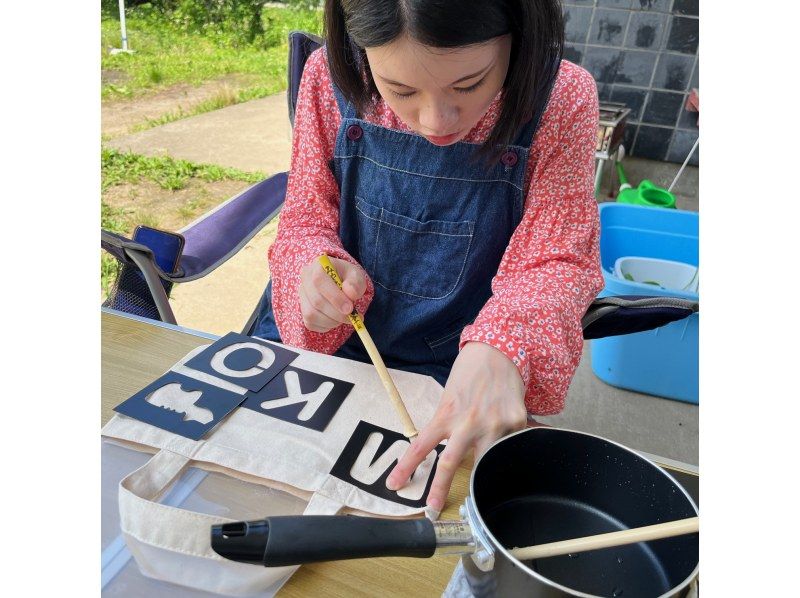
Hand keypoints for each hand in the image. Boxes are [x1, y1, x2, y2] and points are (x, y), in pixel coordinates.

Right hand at [299, 257, 366, 332]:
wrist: (340, 284)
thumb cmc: (348, 279)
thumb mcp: (356, 276)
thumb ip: (356, 283)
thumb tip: (351, 293)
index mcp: (318, 266)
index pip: (319, 280)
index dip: (334, 297)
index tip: (349, 308)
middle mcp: (305, 279)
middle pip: (316, 301)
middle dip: (337, 313)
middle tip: (352, 318)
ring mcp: (302, 295)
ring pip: (312, 314)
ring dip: (332, 321)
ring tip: (345, 318)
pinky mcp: (302, 310)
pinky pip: (311, 323)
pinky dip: (326, 326)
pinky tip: (336, 319)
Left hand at [386, 341, 526, 511]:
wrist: (498, 351)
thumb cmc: (470, 373)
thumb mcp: (450, 397)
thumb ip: (448, 423)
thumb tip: (447, 451)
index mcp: (446, 414)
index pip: (421, 446)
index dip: (405, 467)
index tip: (393, 484)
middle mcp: (468, 421)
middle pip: (450, 463)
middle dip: (440, 490)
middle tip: (434, 508)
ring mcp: (493, 423)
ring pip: (485, 462)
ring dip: (483, 473)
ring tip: (483, 483)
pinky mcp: (515, 422)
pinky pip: (510, 445)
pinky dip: (507, 446)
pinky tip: (508, 432)